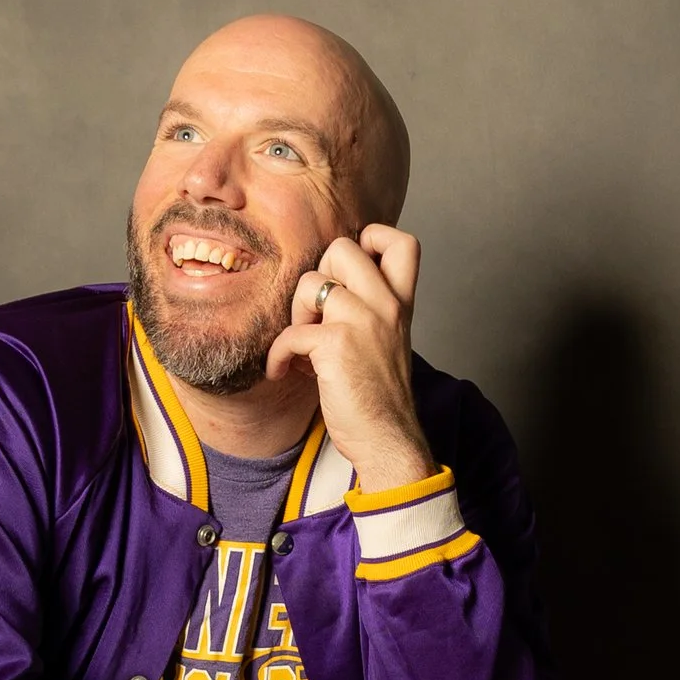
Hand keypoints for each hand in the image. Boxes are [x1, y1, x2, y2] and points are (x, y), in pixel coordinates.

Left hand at [266, 223, 435, 492]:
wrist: (388, 441)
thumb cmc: (380, 398)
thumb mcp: (386, 342)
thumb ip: (369, 310)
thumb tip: (325, 290)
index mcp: (401, 304)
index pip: (401, 241)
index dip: (370, 239)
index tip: (349, 272)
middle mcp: (386, 305)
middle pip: (343, 247)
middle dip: (320, 276)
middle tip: (318, 314)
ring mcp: (363, 322)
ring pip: (311, 283)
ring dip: (296, 316)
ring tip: (303, 348)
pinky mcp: (336, 345)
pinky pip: (290, 332)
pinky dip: (278, 355)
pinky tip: (285, 372)